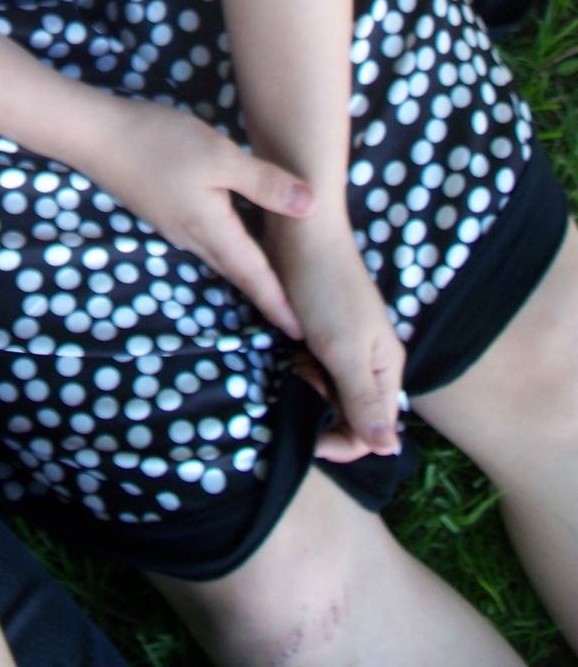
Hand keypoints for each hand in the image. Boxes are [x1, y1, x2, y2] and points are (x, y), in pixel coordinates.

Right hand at [76, 96, 313, 338]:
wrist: (96, 137)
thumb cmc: (159, 144)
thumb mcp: (220, 157)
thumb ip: (263, 182)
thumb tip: (310, 207)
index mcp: (212, 230)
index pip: (254, 276)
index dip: (279, 303)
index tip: (301, 332)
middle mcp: (194, 237)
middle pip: (238, 273)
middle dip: (266, 296)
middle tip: (293, 316)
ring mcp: (175, 225)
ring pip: (221, 258)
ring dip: (247, 274)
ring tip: (271, 283)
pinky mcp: (164, 210)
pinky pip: (207, 241)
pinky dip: (230, 250)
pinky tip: (236, 238)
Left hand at [266, 212, 404, 461]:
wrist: (301, 231)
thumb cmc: (325, 289)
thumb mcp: (345, 350)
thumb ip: (364, 400)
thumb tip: (391, 450)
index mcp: (386, 369)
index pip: (374, 432)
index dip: (344, 444)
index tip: (311, 440)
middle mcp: (371, 362)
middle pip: (351, 414)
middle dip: (323, 411)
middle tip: (301, 381)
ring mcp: (346, 345)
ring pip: (330, 392)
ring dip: (310, 390)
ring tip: (295, 363)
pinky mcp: (321, 331)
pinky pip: (315, 368)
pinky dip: (300, 368)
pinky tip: (289, 353)